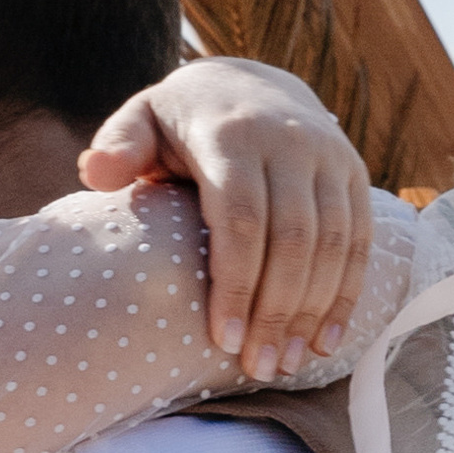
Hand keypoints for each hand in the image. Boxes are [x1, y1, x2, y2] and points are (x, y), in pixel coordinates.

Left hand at [79, 56, 369, 375]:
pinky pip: (360, 241)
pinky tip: (325, 340)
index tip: (223, 340)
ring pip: (333, 244)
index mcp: (233, 134)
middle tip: (258, 368)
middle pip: (292, 238)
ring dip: (312, 311)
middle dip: (276, 310)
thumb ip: (120, 145)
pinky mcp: (354, 175)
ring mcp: (330, 158)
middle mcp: (290, 142)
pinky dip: (346, 294)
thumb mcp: (143, 119)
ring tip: (286, 364)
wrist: (254, 84)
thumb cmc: (183, 121)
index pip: (241, 217)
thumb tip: (93, 172)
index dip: (236, 282)